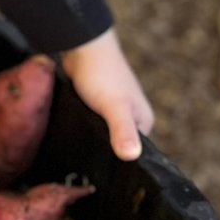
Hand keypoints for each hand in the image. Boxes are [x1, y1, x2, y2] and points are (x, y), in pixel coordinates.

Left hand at [60, 28, 153, 162]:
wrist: (83, 46)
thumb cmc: (100, 74)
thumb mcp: (114, 108)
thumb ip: (123, 131)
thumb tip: (132, 156)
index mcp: (143, 121)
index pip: (135, 153)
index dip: (120, 163)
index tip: (101, 172)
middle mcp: (133, 115)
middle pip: (119, 144)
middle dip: (104, 151)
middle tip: (85, 161)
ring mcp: (116, 108)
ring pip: (104, 133)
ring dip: (94, 138)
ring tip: (78, 147)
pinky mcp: (98, 103)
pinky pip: (94, 122)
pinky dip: (86, 126)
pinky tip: (75, 131)